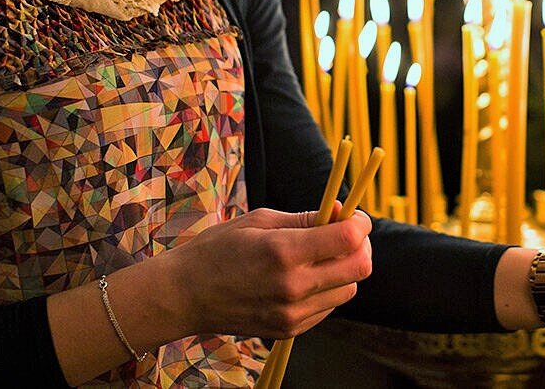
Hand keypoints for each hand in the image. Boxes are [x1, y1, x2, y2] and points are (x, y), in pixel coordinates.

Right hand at [166, 204, 372, 338]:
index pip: (348, 239)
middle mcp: (293, 286)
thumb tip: (341, 213)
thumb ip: (305, 218)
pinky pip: (328, 307)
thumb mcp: (259, 220)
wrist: (184, 296)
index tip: (354, 216)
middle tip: (345, 234)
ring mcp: (292, 313)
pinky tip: (304, 277)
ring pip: (349, 289)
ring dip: (344, 269)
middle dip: (360, 245)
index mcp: (284, 252)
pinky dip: (326, 289)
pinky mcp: (289, 330)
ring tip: (319, 256)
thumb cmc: (218, 249)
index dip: (360, 223)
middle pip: (360, 267)